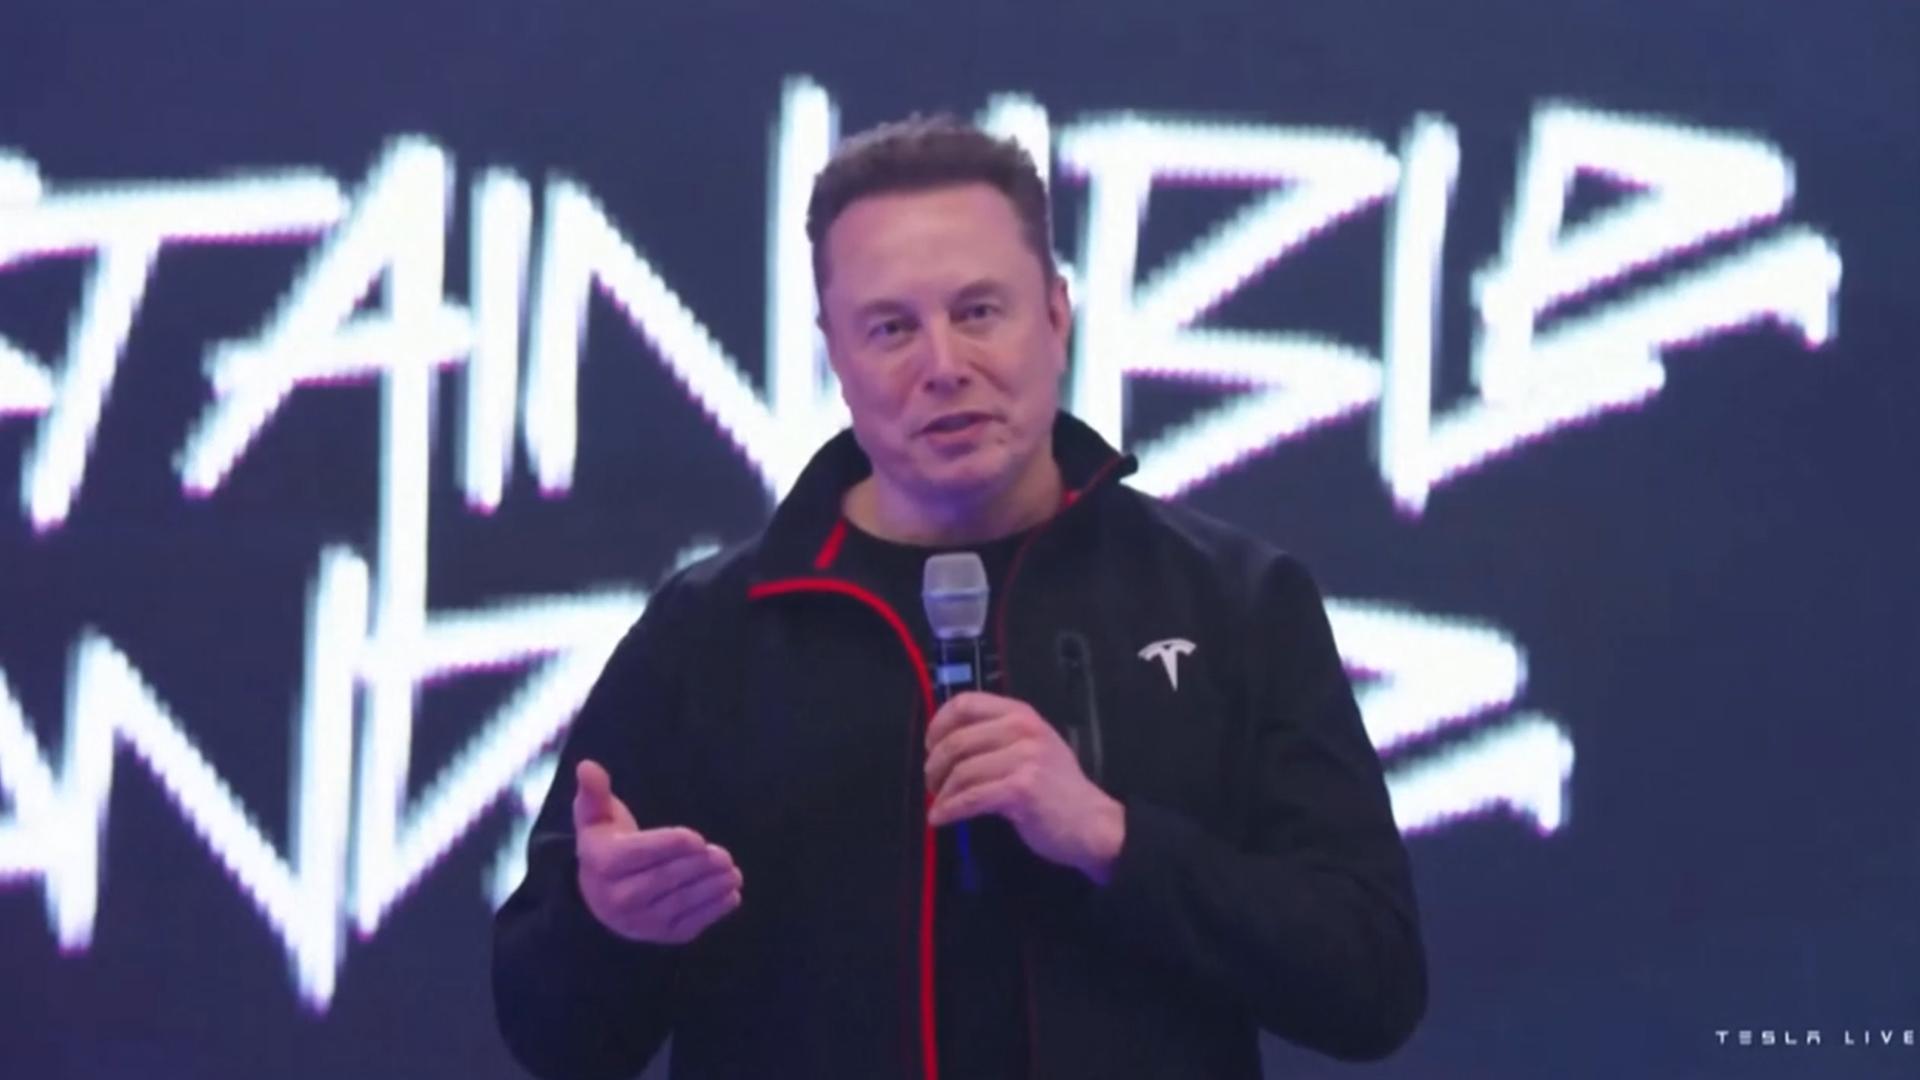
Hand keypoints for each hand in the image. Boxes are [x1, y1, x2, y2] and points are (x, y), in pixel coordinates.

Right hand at [572, 759, 741, 943]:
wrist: (601, 895)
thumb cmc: (606, 845)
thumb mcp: (595, 817)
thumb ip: (594, 792)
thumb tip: (587, 766)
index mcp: (601, 864)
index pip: (638, 855)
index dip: (669, 846)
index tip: (696, 838)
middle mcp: (617, 899)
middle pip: (663, 880)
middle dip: (697, 867)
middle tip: (724, 855)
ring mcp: (640, 923)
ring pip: (680, 903)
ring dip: (711, 888)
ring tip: (733, 872)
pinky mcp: (660, 936)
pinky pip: (690, 924)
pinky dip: (714, 910)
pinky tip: (730, 894)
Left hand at [923, 691, 1125, 883]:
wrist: (1092, 823)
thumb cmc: (1057, 788)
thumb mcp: (1032, 746)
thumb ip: (997, 736)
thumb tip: (945, 743)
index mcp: (1021, 713)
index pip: (965, 703)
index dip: (938, 725)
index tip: (931, 747)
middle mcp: (1022, 729)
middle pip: (957, 741)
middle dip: (935, 766)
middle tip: (932, 785)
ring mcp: (1024, 758)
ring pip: (961, 771)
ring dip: (941, 792)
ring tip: (938, 805)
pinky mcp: (1021, 789)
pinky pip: (971, 797)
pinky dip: (949, 810)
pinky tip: (941, 818)